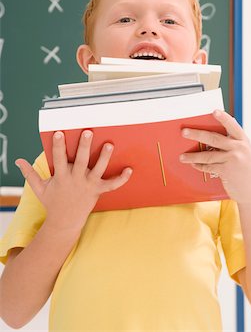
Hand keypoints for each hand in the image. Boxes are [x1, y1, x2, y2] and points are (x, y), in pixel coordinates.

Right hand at [15, 130, 131, 230]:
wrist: (64, 223)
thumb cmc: (52, 202)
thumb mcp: (39, 189)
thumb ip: (30, 174)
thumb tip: (18, 161)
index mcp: (61, 177)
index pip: (59, 159)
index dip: (59, 146)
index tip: (60, 133)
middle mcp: (75, 180)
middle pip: (80, 161)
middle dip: (84, 147)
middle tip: (88, 132)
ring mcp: (88, 185)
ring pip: (98, 170)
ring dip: (104, 158)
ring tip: (109, 144)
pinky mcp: (97, 191)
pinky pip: (111, 185)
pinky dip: (121, 179)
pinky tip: (129, 169)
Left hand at [180, 110, 250, 204]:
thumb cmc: (246, 171)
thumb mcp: (243, 153)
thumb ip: (231, 144)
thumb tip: (208, 137)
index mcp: (243, 140)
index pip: (232, 125)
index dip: (223, 118)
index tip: (214, 111)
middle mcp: (239, 148)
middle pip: (214, 138)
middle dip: (196, 134)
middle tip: (184, 132)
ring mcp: (233, 159)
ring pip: (207, 155)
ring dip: (192, 156)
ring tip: (182, 156)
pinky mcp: (226, 171)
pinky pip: (208, 166)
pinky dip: (199, 166)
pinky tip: (193, 165)